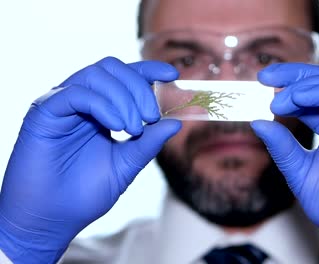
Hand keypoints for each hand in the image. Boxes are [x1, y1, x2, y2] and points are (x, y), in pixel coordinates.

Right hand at [0, 57, 180, 262]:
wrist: (53, 219)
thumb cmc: (85, 193)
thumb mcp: (127, 164)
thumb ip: (149, 143)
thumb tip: (176, 122)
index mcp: (100, 109)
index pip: (125, 76)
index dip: (148, 70)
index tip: (172, 73)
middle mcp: (81, 101)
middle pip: (112, 68)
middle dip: (138, 87)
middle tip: (151, 116)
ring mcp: (61, 104)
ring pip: (95, 75)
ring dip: (123, 97)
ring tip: (133, 128)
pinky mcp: (44, 112)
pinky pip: (75, 94)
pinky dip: (102, 104)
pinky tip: (116, 126)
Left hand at [251, 63, 318, 262]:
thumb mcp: (300, 172)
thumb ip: (282, 147)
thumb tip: (258, 122)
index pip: (309, 95)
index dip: (285, 86)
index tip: (259, 84)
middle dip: (292, 76)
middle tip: (264, 77)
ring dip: (303, 86)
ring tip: (277, 99)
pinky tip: (299, 99)